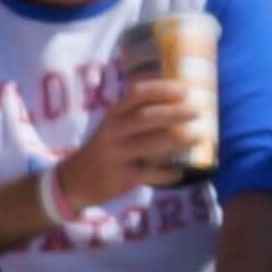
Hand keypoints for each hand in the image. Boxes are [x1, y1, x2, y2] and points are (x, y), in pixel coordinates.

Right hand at [56, 77, 197, 209]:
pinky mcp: (120, 178)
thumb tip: (182, 103)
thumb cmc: (104, 149)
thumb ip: (137, 114)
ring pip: (152, 144)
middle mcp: (113, 132)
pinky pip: (150, 174)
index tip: (184, 90)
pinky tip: (179, 172)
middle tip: (197, 112)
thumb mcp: (112, 126)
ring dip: (179, 140)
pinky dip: (167, 174)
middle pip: (147, 117)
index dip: (162, 89)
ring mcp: (116, 155)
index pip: (137, 94)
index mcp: (113, 115)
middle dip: (175, 113)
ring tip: (198, 137)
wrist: (73, 181)